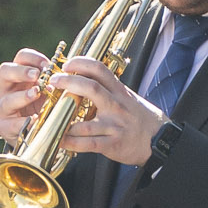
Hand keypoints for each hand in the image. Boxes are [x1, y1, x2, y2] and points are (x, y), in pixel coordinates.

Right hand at [0, 49, 51, 145]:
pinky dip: (23, 122)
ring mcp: (3, 108)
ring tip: (36, 94)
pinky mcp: (3, 126)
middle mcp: (8, 89)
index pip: (21, 58)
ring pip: (6, 100)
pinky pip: (9, 124)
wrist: (36, 134)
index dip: (32, 57)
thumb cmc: (45, 108)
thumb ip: (56, 83)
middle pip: (4, 71)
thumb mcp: (51, 92)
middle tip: (36, 75)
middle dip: (20, 71)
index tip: (47, 64)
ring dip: (22, 96)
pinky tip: (35, 120)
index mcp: (21, 76)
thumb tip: (71, 74)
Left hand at [43, 56, 163, 165]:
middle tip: (53, 81)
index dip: (81, 63)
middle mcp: (116, 106)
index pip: (100, 69)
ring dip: (63, 120)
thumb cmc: (138, 117)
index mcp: (119, 91)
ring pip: (84, 123)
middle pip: (91, 89)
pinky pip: (87, 144)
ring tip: (48, 116)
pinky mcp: (112, 144)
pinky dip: (70, 142)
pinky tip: (59, 140)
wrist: (159, 139)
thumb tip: (81, 76)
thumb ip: (107, 88)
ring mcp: (114, 126)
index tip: (66, 64)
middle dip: (69, 83)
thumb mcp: (126, 97)